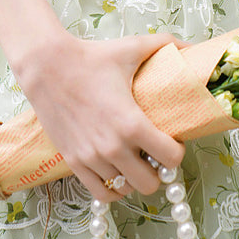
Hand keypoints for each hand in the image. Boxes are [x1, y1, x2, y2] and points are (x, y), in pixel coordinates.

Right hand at [14, 31, 186, 200]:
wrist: (47, 67)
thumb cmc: (92, 57)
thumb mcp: (132, 47)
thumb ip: (166, 43)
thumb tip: (191, 46)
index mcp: (132, 123)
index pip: (170, 159)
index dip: (177, 151)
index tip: (173, 141)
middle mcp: (113, 148)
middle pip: (150, 184)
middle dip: (158, 170)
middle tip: (155, 153)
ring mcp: (92, 158)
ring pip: (125, 189)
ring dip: (134, 176)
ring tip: (135, 158)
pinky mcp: (74, 163)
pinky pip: (101, 194)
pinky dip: (113, 188)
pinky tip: (117, 170)